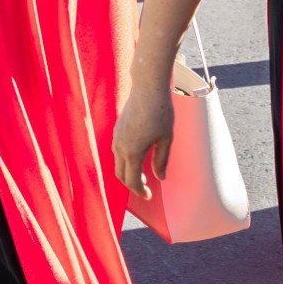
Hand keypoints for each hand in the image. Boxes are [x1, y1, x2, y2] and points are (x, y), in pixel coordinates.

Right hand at [112, 76, 175, 196]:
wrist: (147, 88)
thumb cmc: (160, 111)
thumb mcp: (166, 138)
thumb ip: (162, 160)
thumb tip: (160, 177)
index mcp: (133, 152)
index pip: (132, 181)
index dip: (140, 192)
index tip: (149, 196)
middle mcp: (120, 147)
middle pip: (121, 175)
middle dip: (132, 185)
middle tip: (146, 189)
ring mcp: (116, 137)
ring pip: (117, 164)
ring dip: (128, 173)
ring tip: (143, 175)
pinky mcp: (117, 130)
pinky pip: (117, 152)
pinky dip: (125, 161)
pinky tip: (137, 158)